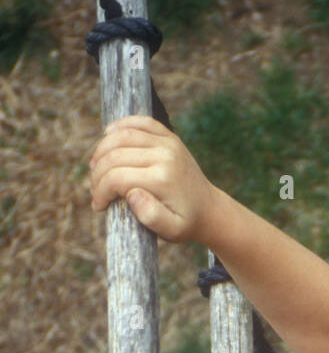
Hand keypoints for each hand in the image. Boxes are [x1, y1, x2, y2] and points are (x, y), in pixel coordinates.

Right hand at [89, 115, 216, 243]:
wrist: (208, 209)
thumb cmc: (186, 222)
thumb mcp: (172, 231)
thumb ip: (152, 216)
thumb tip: (132, 194)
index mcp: (162, 179)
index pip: (117, 177)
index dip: (100, 191)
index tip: (98, 206)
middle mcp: (164, 155)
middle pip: (115, 155)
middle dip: (97, 174)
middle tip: (94, 190)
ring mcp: (168, 142)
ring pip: (122, 136)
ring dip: (102, 150)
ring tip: (95, 168)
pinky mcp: (169, 136)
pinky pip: (141, 121)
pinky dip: (121, 125)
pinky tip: (107, 134)